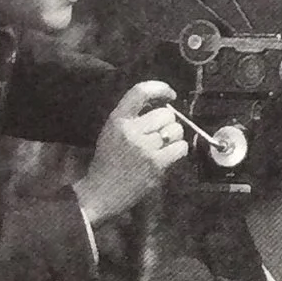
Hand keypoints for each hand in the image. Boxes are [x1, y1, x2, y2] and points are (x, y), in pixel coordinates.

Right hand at [73, 81, 184, 223]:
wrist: (101, 192)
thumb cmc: (109, 162)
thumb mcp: (112, 132)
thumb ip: (133, 118)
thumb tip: (163, 106)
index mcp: (117, 119)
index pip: (141, 92)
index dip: (160, 88)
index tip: (170, 95)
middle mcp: (130, 130)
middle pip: (166, 114)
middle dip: (168, 123)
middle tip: (161, 135)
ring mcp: (144, 147)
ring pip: (176, 130)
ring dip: (174, 138)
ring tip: (162, 147)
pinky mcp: (156, 164)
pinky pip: (180, 148)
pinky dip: (179, 151)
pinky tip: (168, 156)